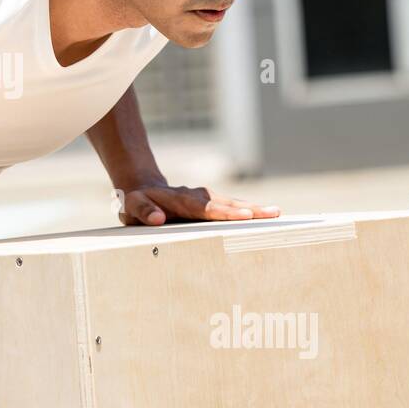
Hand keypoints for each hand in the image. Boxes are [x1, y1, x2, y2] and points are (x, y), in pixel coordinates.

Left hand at [117, 183, 280, 224]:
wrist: (142, 188)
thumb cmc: (137, 202)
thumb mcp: (132, 206)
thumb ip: (144, 212)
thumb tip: (159, 219)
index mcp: (179, 200)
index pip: (204, 208)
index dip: (223, 212)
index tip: (243, 216)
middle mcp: (197, 196)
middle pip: (225, 203)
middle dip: (249, 209)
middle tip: (272, 213)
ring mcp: (205, 198)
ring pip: (232, 203)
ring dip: (254, 208)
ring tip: (276, 213)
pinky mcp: (210, 203)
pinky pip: (230, 206)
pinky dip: (248, 210)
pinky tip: (265, 216)